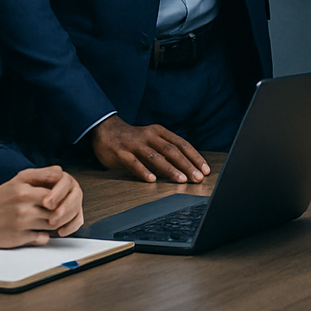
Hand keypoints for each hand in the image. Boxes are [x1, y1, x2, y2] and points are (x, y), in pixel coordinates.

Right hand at [0, 166, 84, 247]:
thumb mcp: (15, 181)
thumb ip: (39, 175)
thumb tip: (62, 174)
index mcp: (22, 184)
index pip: (58, 185)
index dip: (63, 193)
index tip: (61, 197)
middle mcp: (23, 199)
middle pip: (58, 205)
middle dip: (61, 210)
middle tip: (56, 212)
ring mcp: (21, 219)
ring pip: (53, 222)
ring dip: (53, 224)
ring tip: (44, 222)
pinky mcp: (18, 237)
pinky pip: (43, 238)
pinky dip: (42, 236)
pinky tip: (34, 232)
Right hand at [90, 115, 209, 183]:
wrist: (106, 129)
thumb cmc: (134, 139)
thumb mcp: (153, 138)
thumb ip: (166, 149)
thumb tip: (189, 165)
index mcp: (160, 132)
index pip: (181, 144)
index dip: (194, 157)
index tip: (205, 170)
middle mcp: (149, 136)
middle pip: (171, 151)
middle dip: (187, 165)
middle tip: (197, 178)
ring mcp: (135, 144)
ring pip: (155, 157)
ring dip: (170, 169)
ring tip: (181, 180)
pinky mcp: (121, 153)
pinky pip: (134, 163)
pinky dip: (144, 171)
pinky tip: (152, 180)